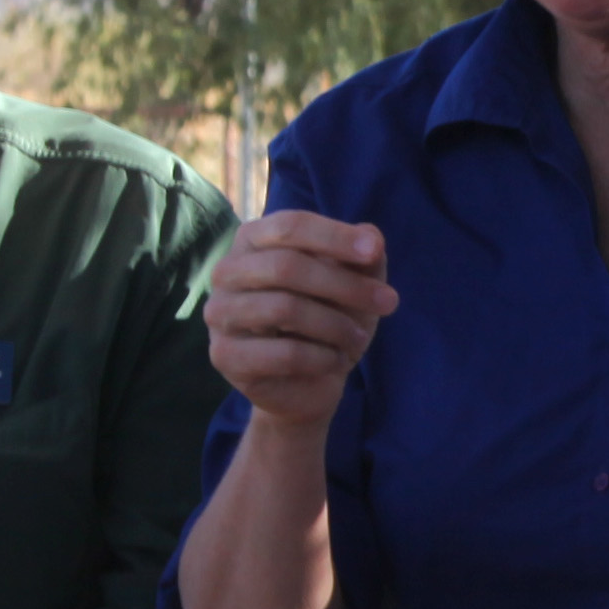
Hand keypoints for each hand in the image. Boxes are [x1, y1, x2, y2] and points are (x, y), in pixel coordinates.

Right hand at [207, 210, 395, 426]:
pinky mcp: (224, 356)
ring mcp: (219, 314)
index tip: (373, 253)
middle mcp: (227, 272)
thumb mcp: (356, 282)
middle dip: (346, 285)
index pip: (290, 226)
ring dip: (336, 326)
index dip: (334, 236)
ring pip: (285, 309)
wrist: (309, 382)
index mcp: (253, 240)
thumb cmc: (329, 318)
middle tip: (389, 302)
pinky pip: (282, 353)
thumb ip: (364, 255)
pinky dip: (322, 358)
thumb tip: (371, 235)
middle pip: (286, 266)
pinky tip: (335, 361)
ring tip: (359, 340)